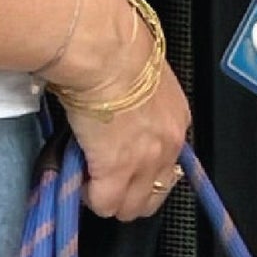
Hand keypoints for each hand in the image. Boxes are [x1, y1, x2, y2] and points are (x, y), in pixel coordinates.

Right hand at [63, 57, 189, 221]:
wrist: (105, 51)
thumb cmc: (116, 49)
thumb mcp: (141, 78)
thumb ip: (139, 101)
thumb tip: (121, 110)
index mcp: (176, 119)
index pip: (168, 165)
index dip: (143, 172)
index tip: (125, 167)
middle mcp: (168, 145)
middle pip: (153, 197)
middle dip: (129, 195)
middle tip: (106, 182)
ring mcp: (144, 162)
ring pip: (131, 207)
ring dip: (109, 199)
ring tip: (90, 180)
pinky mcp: (117, 170)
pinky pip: (104, 203)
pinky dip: (90, 197)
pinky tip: (80, 180)